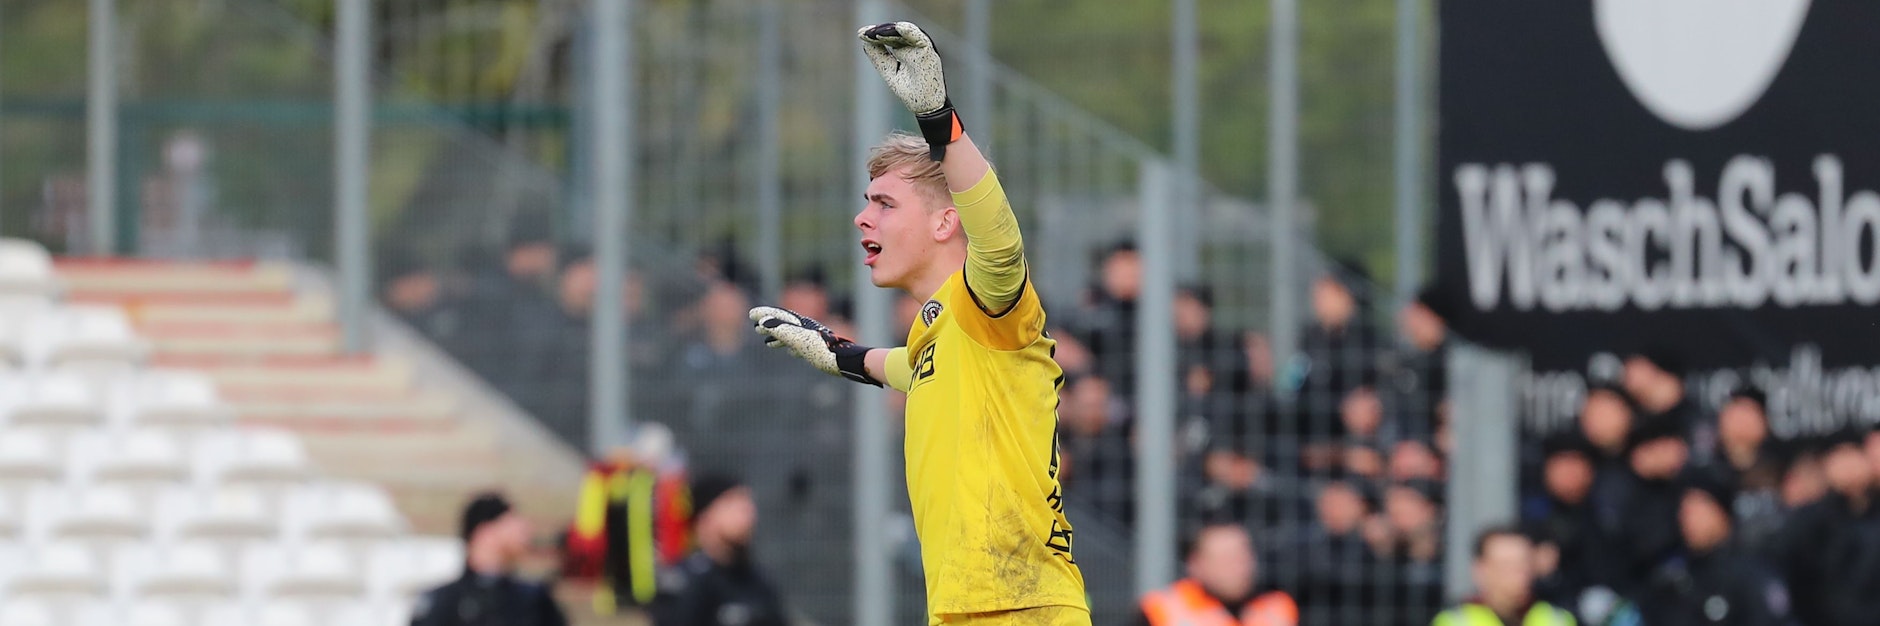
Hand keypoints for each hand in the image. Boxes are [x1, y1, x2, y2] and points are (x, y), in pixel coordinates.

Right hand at [750, 306, 880, 385]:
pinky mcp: (819, 349)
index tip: (752, 314)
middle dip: (770, 325)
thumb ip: (780, 329)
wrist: (844, 361)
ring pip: (792, 336)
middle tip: (756, 327)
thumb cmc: (821, 350)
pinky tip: (791, 353)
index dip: (764, 314)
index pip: (778, 316)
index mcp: (800, 324)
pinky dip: (791, 347)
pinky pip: (801, 345)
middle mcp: (806, 329)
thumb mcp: (797, 339)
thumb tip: (763, 321)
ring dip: (779, 337)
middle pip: (784, 324)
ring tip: (768, 343)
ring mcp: (813, 339)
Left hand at [858, 21, 962, 160]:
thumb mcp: (889, 71)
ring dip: (891, 30)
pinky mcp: (930, 52)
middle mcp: (913, 46)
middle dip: (880, 30)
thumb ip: (878, 56)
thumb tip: (864, 40)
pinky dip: (909, 32)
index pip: (888, 36)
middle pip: (896, 32)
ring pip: (906, 31)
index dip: (875, 33)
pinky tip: (897, 28)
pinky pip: (920, 38)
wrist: (926, 106)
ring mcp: (921, 48)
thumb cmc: (910, 91)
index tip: (861, 33)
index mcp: (903, 50)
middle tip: (866, 32)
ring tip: (876, 32)